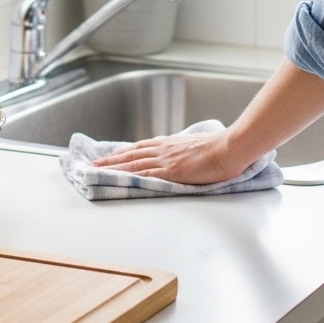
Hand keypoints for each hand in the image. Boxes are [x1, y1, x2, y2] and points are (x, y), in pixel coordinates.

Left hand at [94, 130, 246, 185]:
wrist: (230, 148)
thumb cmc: (221, 147)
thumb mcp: (198, 145)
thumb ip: (185, 150)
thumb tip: (182, 154)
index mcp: (171, 143)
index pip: (141, 147)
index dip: (124, 152)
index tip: (112, 155)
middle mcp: (164, 149)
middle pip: (130, 154)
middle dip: (110, 159)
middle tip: (93, 164)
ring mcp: (166, 160)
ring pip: (132, 163)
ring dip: (112, 167)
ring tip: (96, 171)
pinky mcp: (171, 171)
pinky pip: (144, 174)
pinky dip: (128, 176)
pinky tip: (117, 179)